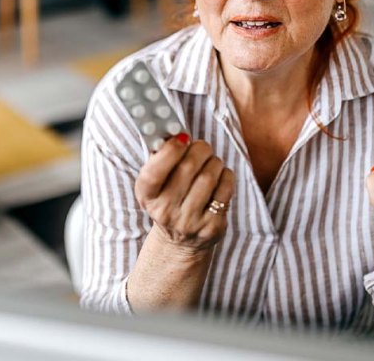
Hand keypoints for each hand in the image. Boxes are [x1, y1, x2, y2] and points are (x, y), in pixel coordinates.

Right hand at [134, 134, 234, 254]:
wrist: (180, 241)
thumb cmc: (169, 199)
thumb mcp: (157, 182)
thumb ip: (161, 157)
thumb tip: (175, 132)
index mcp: (147, 196)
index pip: (154, 172)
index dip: (170, 151)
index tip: (182, 138)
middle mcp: (165, 212)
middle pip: (188, 167)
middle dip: (200, 149)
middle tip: (202, 147)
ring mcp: (189, 222)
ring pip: (209, 176)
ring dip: (214, 162)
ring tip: (212, 162)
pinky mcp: (211, 227)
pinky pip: (225, 189)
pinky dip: (226, 175)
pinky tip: (220, 176)